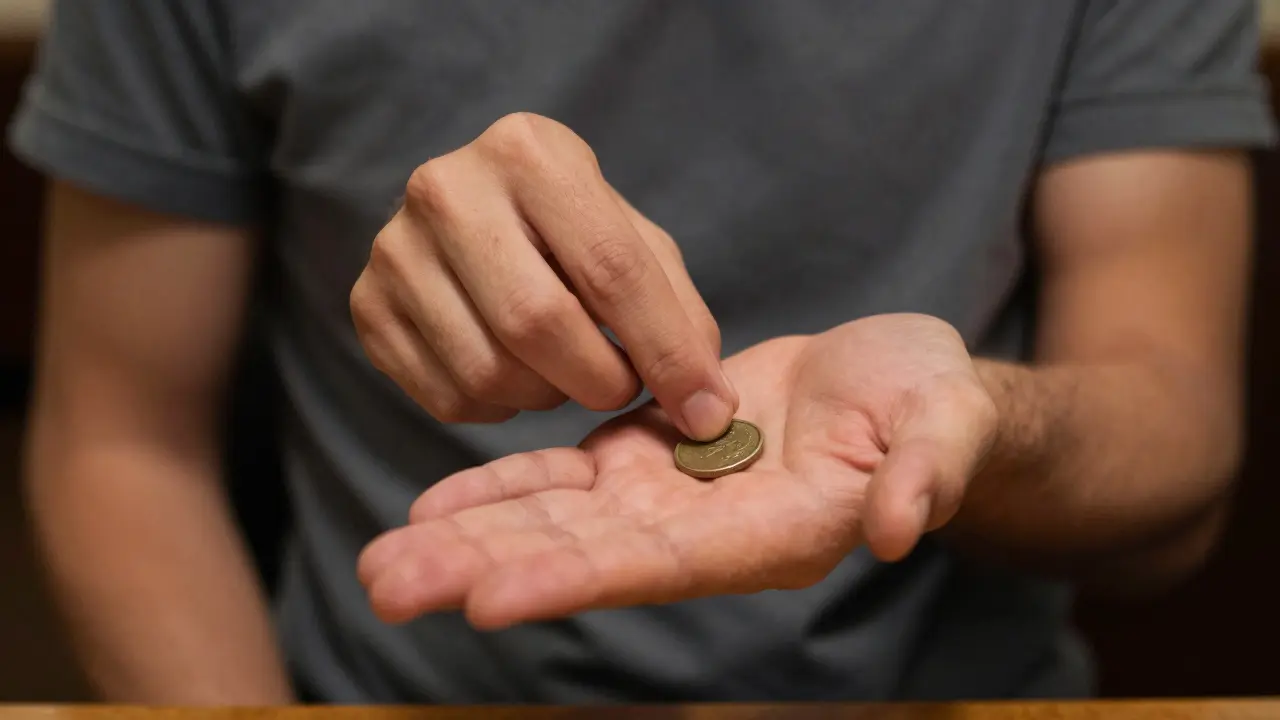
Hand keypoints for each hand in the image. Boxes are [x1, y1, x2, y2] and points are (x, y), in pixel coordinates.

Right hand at [350, 112, 736, 439]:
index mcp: (529, 151)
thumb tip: (707, 407)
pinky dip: (498, 409)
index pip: (610, 268)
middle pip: (538, 323)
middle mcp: (447, 188)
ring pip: (489, 371)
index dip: (668, 352)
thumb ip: (678, 312)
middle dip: (601, 380)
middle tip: (622, 387)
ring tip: (563, 369)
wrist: (468, 213)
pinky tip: (513, 372)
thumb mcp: (630, 240)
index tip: (706, 411)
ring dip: (548, 396)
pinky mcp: (367, 307)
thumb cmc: (566, 228)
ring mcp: (394, 249)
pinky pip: (448, 398)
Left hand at [357, 313, 998, 628]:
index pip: (660, 565)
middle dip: (482, 568)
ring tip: (380, 560)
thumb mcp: (945, 426)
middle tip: (383, 587)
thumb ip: (926, 471)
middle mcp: (703, 532)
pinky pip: (564, 477)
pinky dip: (501, 489)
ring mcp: (668, 495)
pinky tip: (432, 506)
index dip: (573, 578)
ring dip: (468, 537)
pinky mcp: (648, 455)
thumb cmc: (933, 407)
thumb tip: (902, 530)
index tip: (483, 597)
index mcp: (770, 535)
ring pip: (556, 521)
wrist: (898, 386)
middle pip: (580, 556)